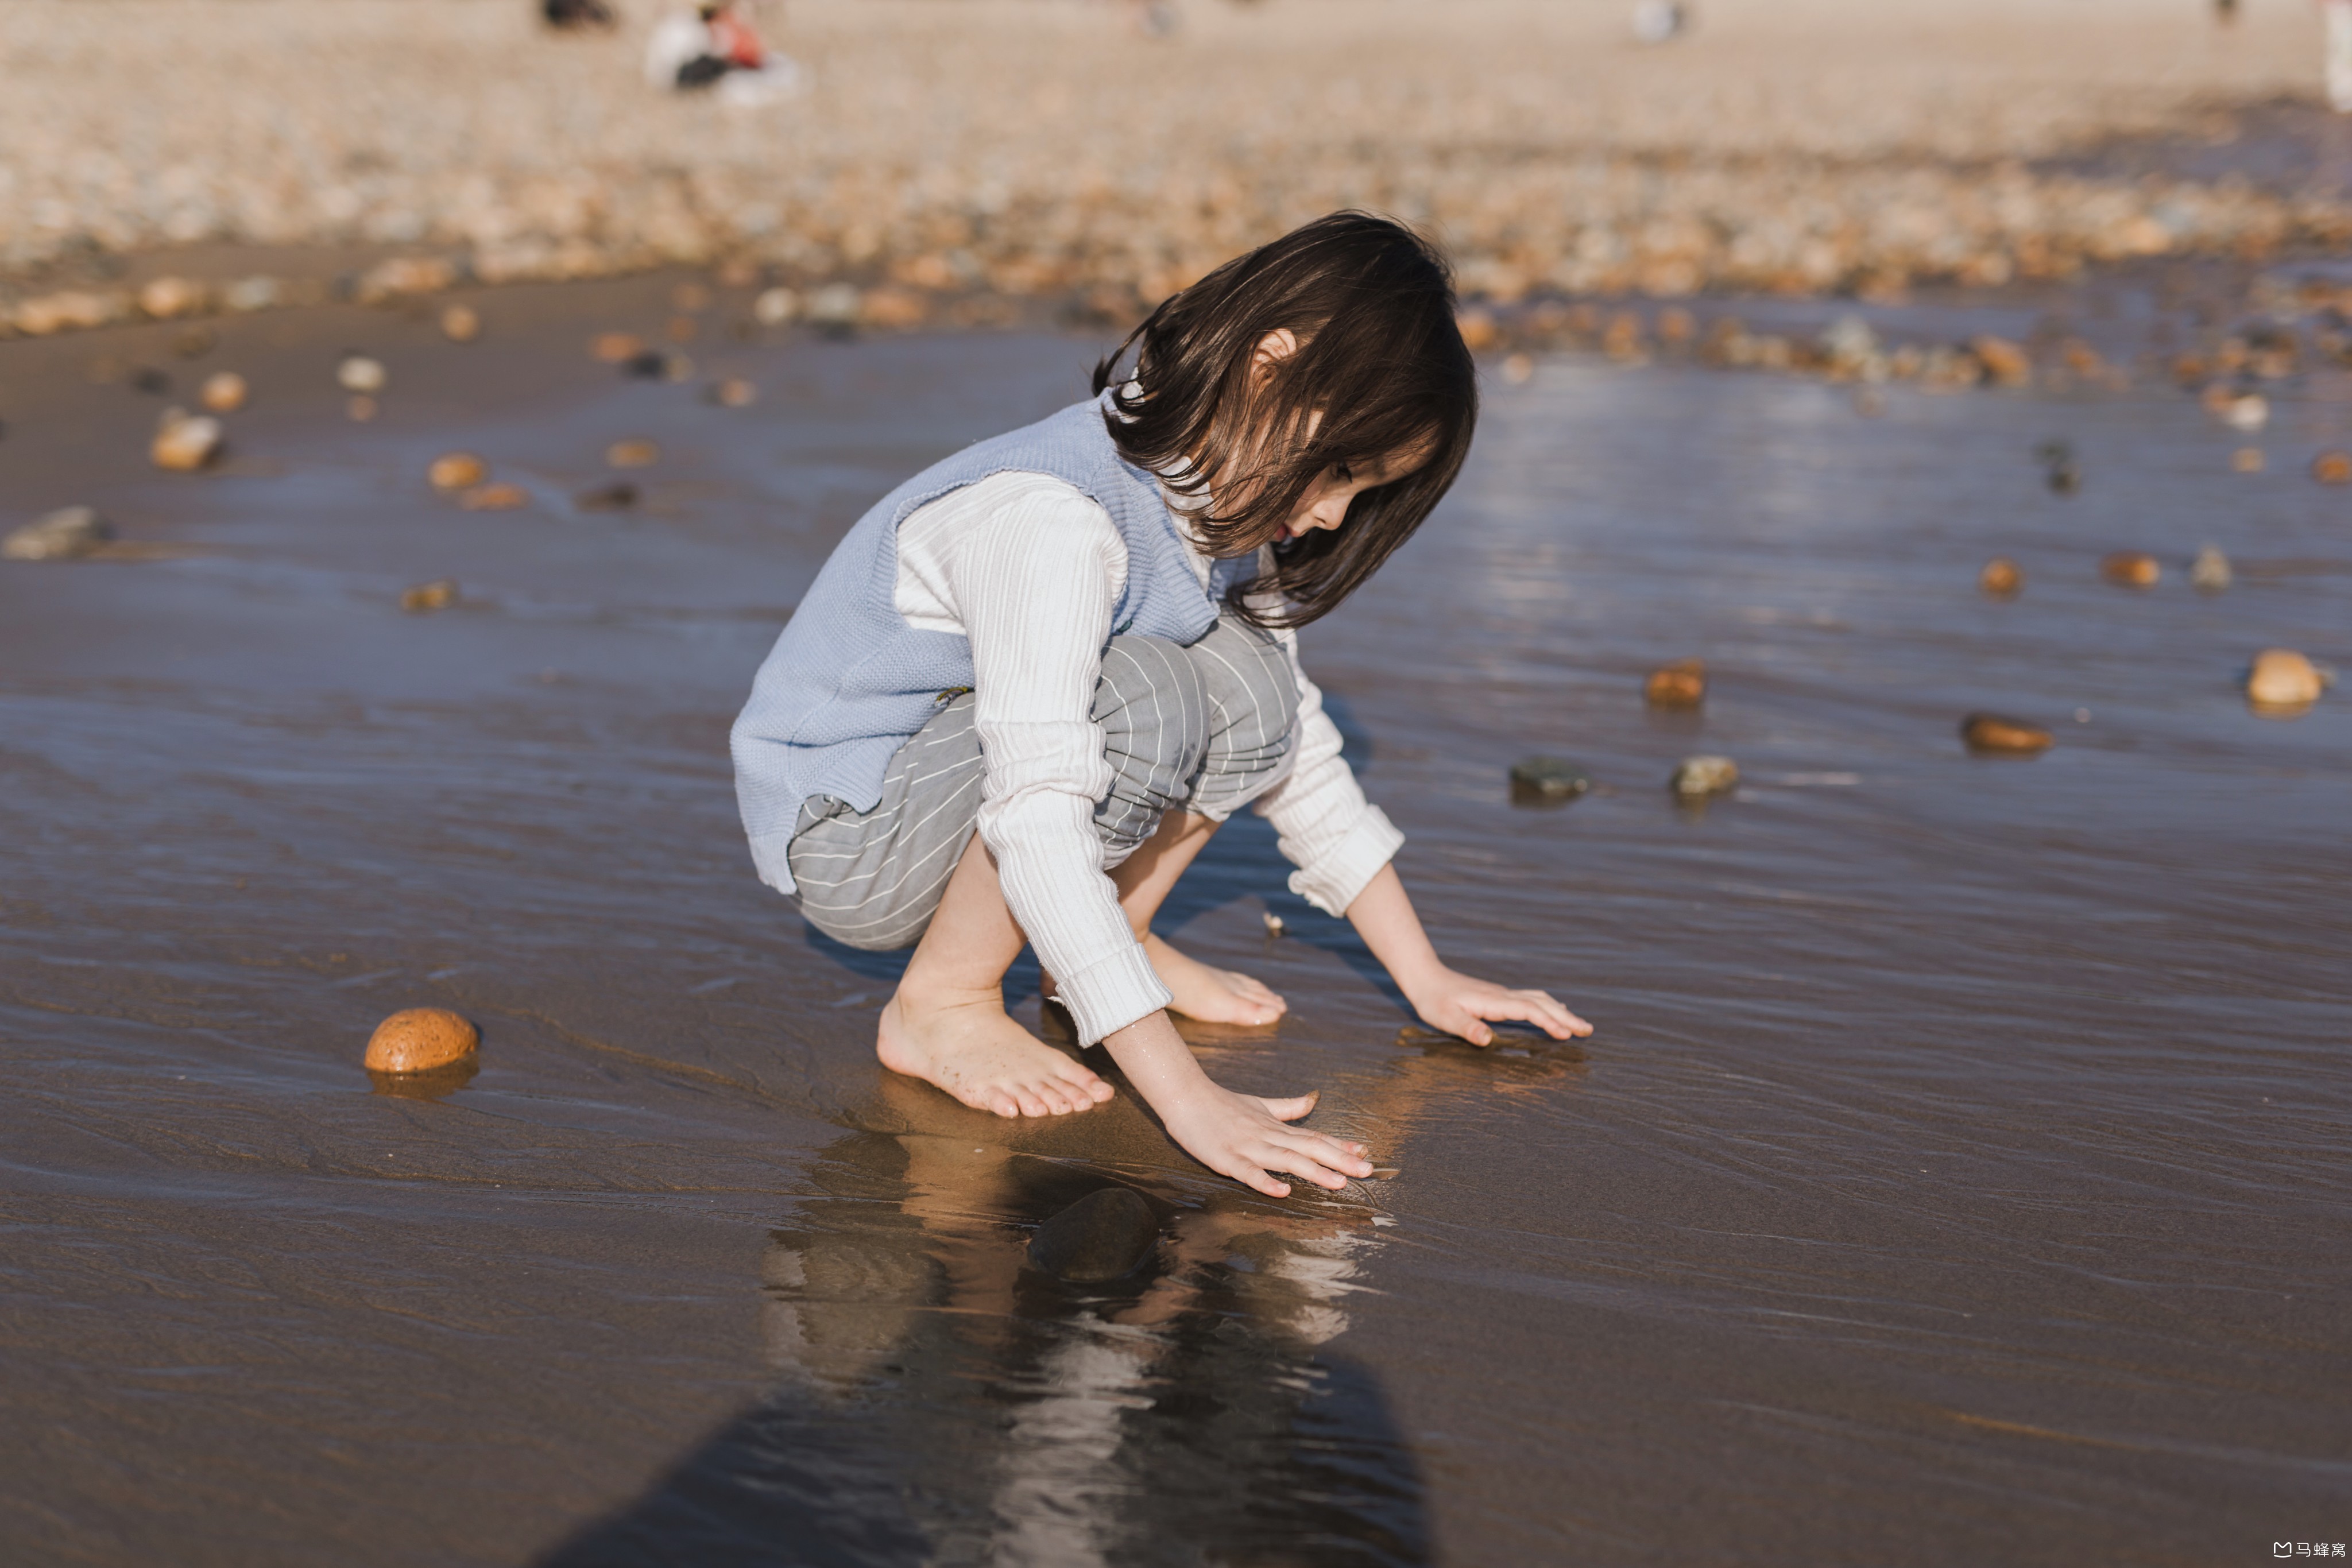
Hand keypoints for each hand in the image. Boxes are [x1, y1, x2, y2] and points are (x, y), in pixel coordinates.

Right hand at [1157, 1084, 1373, 1198]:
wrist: (1185, 1096)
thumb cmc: (1221, 1103)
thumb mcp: (1259, 1104)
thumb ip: (1287, 1107)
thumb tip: (1313, 1101)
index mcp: (1275, 1127)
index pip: (1314, 1136)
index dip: (1340, 1145)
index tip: (1365, 1152)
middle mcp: (1268, 1136)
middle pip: (1309, 1149)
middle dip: (1340, 1160)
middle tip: (1367, 1170)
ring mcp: (1248, 1147)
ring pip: (1286, 1160)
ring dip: (1314, 1171)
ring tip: (1339, 1182)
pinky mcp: (1227, 1158)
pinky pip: (1249, 1172)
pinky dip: (1266, 1181)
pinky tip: (1283, 1191)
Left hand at [1404, 966, 1590, 1046]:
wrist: (1425, 977)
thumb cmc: (1433, 1001)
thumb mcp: (1444, 1018)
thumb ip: (1466, 1028)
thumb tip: (1487, 1039)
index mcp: (1494, 1002)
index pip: (1528, 1011)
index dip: (1548, 1022)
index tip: (1566, 1034)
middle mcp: (1503, 996)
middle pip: (1542, 1004)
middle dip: (1566, 1017)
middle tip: (1588, 1031)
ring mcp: (1502, 995)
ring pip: (1539, 999)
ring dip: (1561, 1011)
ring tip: (1580, 1025)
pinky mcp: (1499, 997)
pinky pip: (1531, 999)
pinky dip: (1548, 1006)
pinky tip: (1554, 1010)